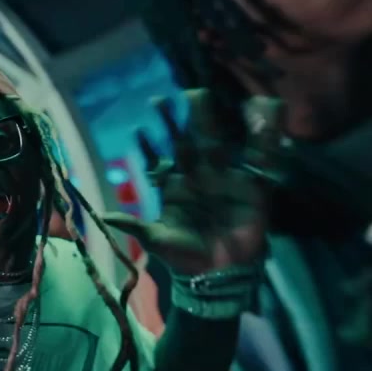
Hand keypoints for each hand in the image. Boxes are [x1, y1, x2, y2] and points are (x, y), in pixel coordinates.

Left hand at [101, 90, 279, 275]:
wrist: (218, 274)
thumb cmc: (184, 257)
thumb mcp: (157, 242)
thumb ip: (135, 227)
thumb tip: (105, 216)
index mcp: (175, 186)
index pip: (161, 157)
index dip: (151, 142)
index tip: (139, 125)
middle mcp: (199, 176)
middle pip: (190, 140)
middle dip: (182, 119)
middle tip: (174, 96)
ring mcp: (225, 178)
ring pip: (219, 141)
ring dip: (214, 119)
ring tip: (208, 96)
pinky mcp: (253, 186)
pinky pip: (261, 157)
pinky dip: (266, 134)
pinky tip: (265, 110)